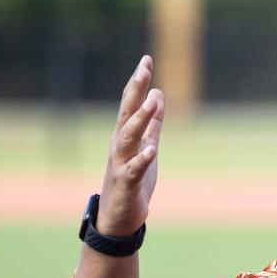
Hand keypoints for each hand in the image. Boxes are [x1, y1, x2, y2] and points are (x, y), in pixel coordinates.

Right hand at [97, 55, 164, 235]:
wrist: (118, 218)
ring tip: (151, 101)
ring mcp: (121, 164)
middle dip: (135, 90)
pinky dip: (142, 159)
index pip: (130, 104)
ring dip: (140, 119)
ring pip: (128, 138)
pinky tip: (152, 150)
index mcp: (125, 136)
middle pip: (126, 113)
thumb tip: (158, 94)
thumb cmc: (132, 181)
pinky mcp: (126, 184)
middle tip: (144, 68)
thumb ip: (153, 123)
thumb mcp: (147, 147)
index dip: (138, 82)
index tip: (146, 59)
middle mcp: (120, 146)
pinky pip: (133, 170)